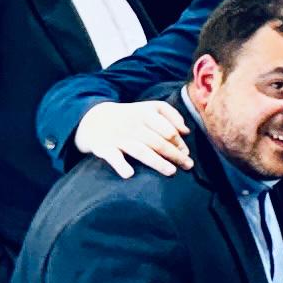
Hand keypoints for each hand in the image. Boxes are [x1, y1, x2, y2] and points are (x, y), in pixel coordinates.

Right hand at [74, 101, 192, 177]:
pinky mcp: (104, 148)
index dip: (179, 142)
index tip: (186, 152)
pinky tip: (129, 174)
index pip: (167, 130)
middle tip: (188, 166)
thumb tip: (186, 131)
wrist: (94, 119)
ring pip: (140, 150)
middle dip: (174, 154)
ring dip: (157, 162)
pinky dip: (120, 165)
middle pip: (157, 142)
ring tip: (172, 172)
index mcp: (145, 113)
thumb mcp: (151, 107)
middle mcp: (132, 125)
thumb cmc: (131, 116)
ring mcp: (118, 137)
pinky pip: (112, 157)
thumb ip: (171, 115)